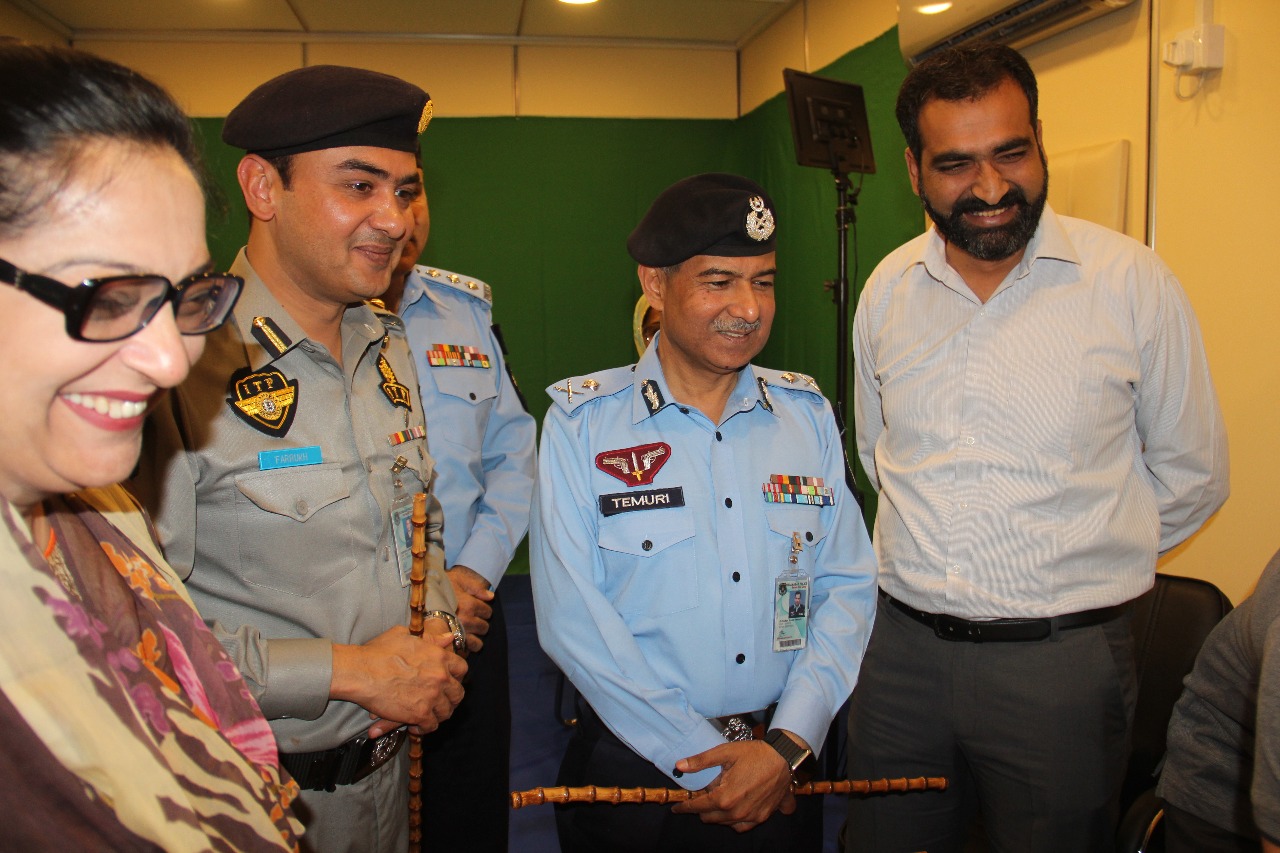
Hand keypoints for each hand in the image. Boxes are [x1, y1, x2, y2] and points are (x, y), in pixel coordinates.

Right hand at [330, 625, 466, 737]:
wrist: (361, 672)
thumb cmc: (378, 652)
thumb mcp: (406, 637)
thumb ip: (430, 640)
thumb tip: (448, 638)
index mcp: (439, 656)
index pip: (462, 669)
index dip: (456, 677)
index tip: (448, 682)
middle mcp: (441, 676)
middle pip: (458, 693)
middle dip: (450, 699)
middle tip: (439, 702)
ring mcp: (432, 696)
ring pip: (446, 712)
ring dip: (438, 715)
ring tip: (427, 715)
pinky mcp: (420, 714)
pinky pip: (431, 725)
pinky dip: (424, 728)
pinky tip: (414, 725)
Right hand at [448, 564, 493, 651]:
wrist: (419, 596)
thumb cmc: (440, 587)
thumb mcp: (459, 579)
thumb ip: (476, 587)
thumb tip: (491, 596)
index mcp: (470, 605)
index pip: (487, 612)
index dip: (484, 611)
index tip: (478, 610)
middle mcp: (466, 620)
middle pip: (484, 628)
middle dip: (480, 625)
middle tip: (472, 622)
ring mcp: (457, 632)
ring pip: (477, 643)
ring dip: (475, 639)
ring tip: (468, 634)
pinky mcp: (449, 642)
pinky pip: (464, 652)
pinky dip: (464, 649)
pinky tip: (460, 643)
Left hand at [670, 739, 796, 830]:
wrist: (784, 758)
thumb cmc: (754, 754)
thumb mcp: (725, 752)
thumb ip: (701, 761)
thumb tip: (680, 765)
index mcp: (724, 798)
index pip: (697, 807)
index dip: (684, 807)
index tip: (677, 808)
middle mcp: (737, 812)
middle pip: (710, 818)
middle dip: (701, 809)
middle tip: (701, 797)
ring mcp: (751, 817)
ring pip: (725, 823)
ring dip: (717, 815)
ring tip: (717, 800)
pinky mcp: (762, 817)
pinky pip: (743, 826)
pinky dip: (734, 820)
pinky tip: (734, 809)